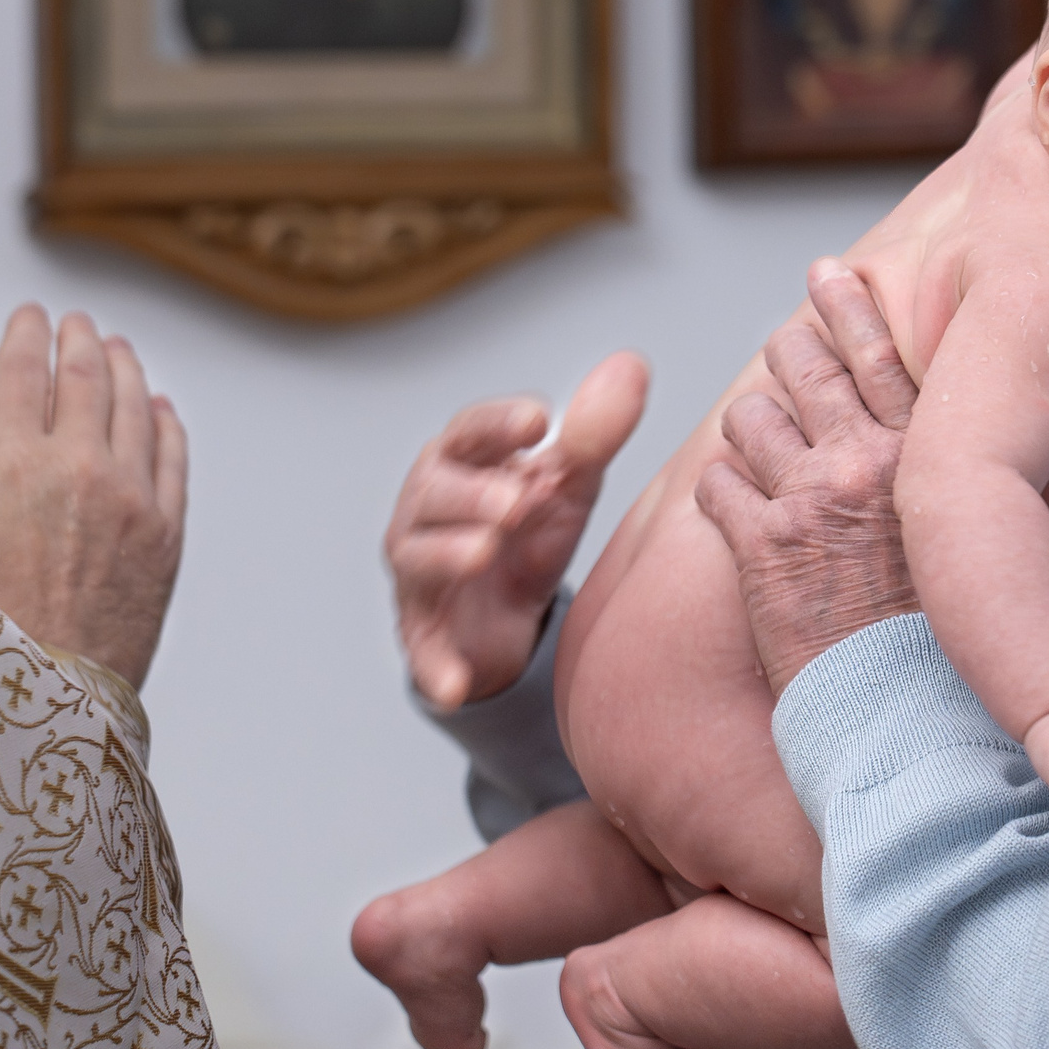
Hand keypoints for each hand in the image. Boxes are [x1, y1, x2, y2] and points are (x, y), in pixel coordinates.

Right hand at [0, 307, 187, 686]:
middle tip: (75, 324)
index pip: (23, 376)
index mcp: (11, 467)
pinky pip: (174, 463)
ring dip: (126, 373)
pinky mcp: (168, 539)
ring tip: (117, 350)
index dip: (25, 338)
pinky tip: (161, 410)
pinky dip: (167, 427)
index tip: (29, 317)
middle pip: (87, 381)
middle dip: (79, 343)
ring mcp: (134, 503)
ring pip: (137, 412)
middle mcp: (81, 471)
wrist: (42, 714)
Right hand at [386, 352, 647, 711]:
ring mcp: (420, 575)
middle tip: (516, 499)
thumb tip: (631, 364)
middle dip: (470, 492)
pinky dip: (434, 667)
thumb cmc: (530, 529)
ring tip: (486, 550)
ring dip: (447, 553)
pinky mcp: (426, 636)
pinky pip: (423, 652)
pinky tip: (455, 684)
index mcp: (460, 464)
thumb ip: (595, 431)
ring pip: (417, 557)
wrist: (510, 618)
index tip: (538, 421)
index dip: (496, 425)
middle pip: (432, 491)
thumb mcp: (569, 483)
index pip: (467, 432)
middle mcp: (426, 513)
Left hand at [696, 259, 919, 695]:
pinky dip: (718, 492)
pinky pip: (716, 487)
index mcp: (921, 459)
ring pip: (751, 420)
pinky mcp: (759, 548)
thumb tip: (923, 448)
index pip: (879, 357)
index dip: (848, 307)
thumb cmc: (945, 640)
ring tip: (756, 442)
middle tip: (785, 340)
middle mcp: (864, 465)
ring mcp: (807, 501)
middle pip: (806, 369)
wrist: (910, 715)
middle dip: (789, 347)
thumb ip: (937, 483)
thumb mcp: (963, 538)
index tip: (830, 272)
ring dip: (749, 429)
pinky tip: (729, 505)